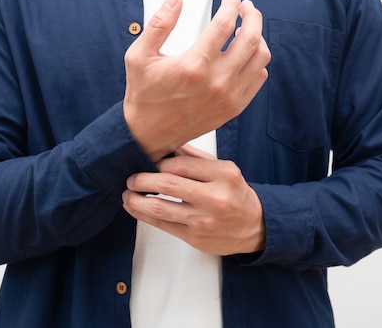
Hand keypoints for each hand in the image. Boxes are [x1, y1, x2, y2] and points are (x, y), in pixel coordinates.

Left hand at [122, 144, 265, 255]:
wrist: (255, 226)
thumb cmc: (234, 193)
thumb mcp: (223, 169)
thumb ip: (194, 157)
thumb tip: (165, 144)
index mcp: (224, 174)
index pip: (181, 164)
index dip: (159, 163)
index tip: (148, 162)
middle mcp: (215, 198)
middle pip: (167, 184)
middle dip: (142, 179)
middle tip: (131, 178)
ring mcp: (204, 220)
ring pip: (160, 208)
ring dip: (136, 200)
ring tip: (127, 194)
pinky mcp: (195, 238)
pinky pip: (162, 225)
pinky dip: (143, 215)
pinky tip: (134, 208)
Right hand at [123, 0, 270, 160]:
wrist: (148, 133)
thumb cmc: (143, 92)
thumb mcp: (139, 55)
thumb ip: (159, 24)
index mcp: (194, 65)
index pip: (225, 24)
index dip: (232, 3)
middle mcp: (216, 81)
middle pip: (251, 38)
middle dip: (252, 15)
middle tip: (246, 6)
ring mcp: (228, 96)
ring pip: (260, 58)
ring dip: (258, 37)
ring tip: (247, 27)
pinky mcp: (234, 108)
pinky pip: (258, 78)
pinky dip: (257, 61)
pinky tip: (246, 53)